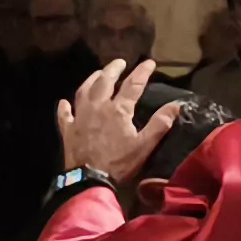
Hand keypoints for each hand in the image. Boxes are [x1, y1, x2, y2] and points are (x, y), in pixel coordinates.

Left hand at [59, 59, 177, 176]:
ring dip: (91, 80)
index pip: (133, 85)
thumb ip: (160, 123)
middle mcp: (98, 107)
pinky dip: (65, 106)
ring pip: (84, 91)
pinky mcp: (68, 129)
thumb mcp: (145, 145)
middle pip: (104, 82)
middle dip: (113, 69)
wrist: (89, 178)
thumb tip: (176, 105)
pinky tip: (64, 102)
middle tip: (119, 62)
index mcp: (118, 110)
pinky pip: (65, 114)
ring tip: (97, 74)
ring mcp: (80, 117)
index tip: (149, 62)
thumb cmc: (119, 162)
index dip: (142, 72)